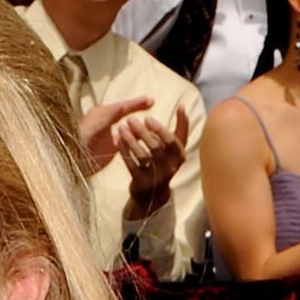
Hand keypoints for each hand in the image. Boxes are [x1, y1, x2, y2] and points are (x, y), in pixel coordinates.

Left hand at [80, 95, 152, 174]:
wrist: (75, 161)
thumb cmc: (82, 141)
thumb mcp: (96, 124)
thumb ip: (111, 114)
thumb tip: (124, 105)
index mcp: (101, 113)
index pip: (123, 106)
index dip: (137, 103)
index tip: (151, 100)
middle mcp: (105, 121)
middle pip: (126, 113)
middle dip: (139, 109)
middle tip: (152, 104)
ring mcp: (109, 135)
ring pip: (128, 126)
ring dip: (140, 124)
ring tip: (153, 124)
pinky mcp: (111, 148)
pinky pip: (128, 140)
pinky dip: (137, 137)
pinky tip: (146, 138)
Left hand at [119, 105, 189, 219]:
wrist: (153, 193)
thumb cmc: (165, 162)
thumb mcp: (176, 147)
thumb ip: (181, 127)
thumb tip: (182, 105)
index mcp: (180, 156)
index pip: (171, 140)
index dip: (159, 128)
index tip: (147, 118)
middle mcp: (170, 167)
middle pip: (155, 147)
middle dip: (142, 132)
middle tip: (130, 119)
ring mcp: (155, 177)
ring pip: (142, 155)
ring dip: (131, 140)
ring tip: (121, 128)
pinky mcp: (141, 182)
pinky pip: (131, 164)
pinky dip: (124, 151)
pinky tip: (117, 140)